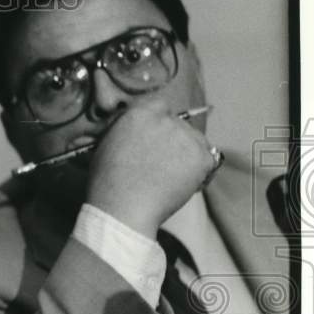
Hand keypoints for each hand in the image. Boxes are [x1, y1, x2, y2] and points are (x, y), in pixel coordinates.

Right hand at [85, 99, 217, 237]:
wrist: (123, 208)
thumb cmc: (108, 182)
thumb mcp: (105, 144)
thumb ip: (125, 129)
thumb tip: (137, 128)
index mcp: (140, 113)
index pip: (159, 105)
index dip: (158, 121)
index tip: (153, 137)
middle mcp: (166, 120)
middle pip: (178, 124)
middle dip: (172, 140)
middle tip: (160, 163)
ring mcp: (186, 138)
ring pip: (194, 140)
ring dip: (186, 153)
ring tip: (168, 176)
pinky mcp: (202, 157)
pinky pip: (207, 158)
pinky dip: (198, 170)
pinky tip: (180, 182)